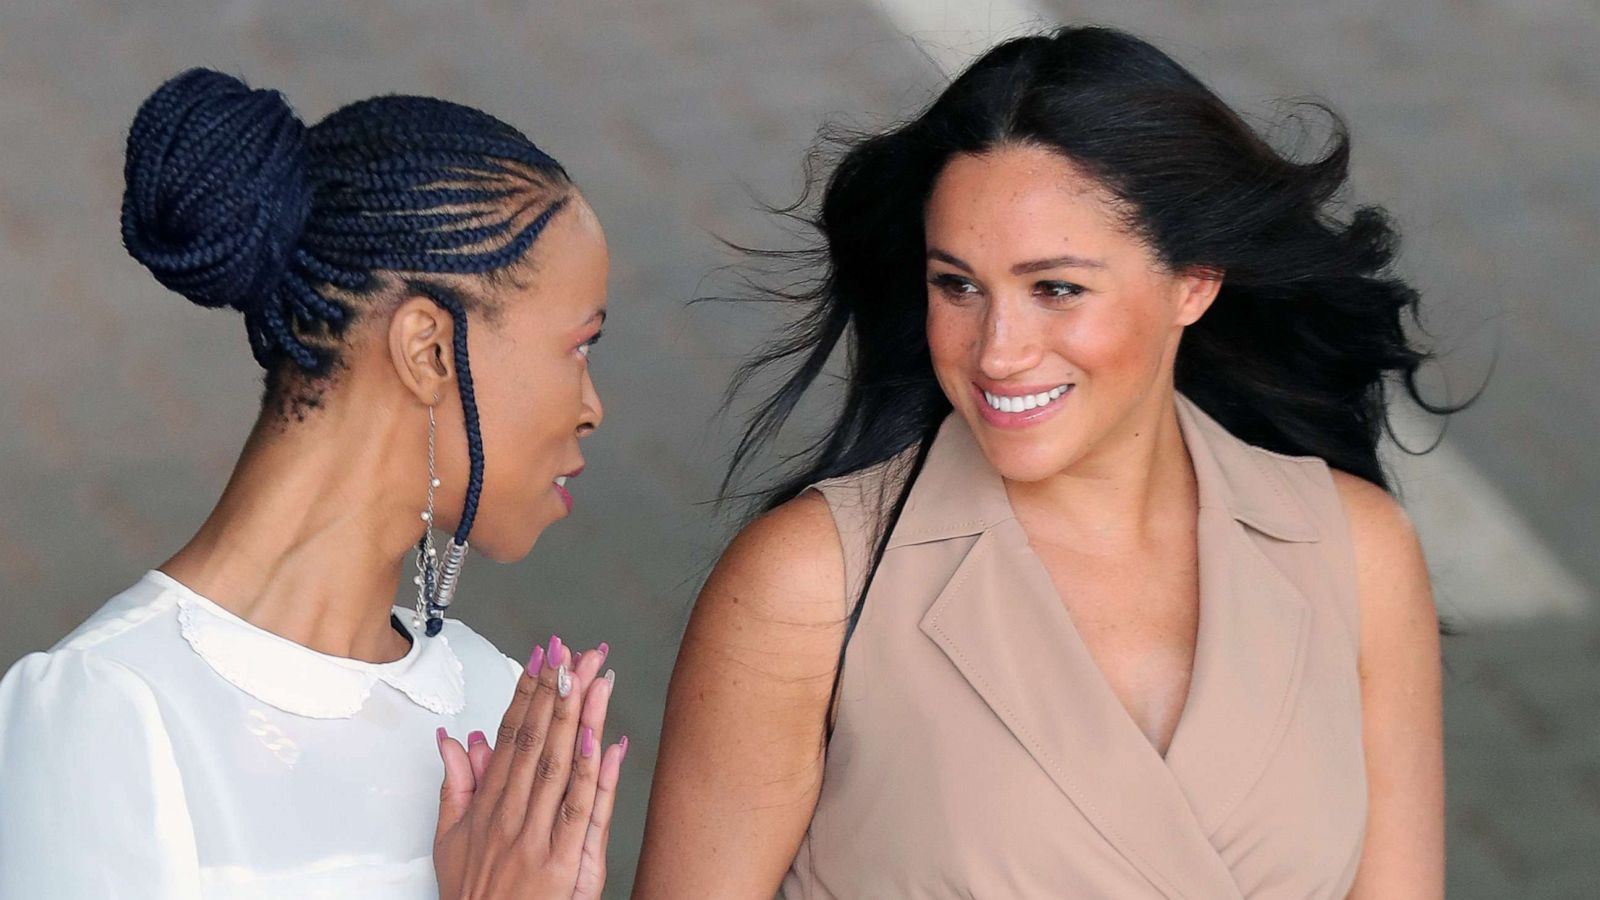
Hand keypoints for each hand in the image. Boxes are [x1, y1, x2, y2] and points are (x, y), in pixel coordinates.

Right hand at [434, 638, 626, 898]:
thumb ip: (455, 785)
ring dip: (576, 716)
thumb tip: (455, 741)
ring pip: (559, 764)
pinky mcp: (561, 861)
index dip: (527, 692)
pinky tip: (601, 739)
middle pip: (537, 740)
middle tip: (572, 651)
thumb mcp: (449, 840)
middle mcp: (511, 814)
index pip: (511, 735)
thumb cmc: (473, 896)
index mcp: (488, 805)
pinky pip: (580, 808)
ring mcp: (536, 836)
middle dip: (556, 690)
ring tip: (590, 676)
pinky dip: (592, 773)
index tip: (542, 658)